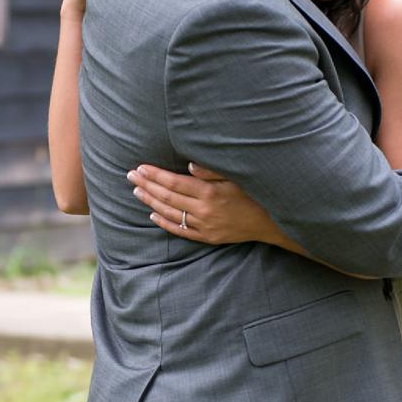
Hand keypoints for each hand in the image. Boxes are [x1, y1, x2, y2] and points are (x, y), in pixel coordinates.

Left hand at [127, 158, 279, 248]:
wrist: (270, 222)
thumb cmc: (255, 193)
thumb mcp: (238, 176)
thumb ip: (213, 170)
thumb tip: (190, 165)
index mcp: (210, 193)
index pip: (174, 182)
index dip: (155, 175)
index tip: (141, 168)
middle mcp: (203, 211)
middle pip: (167, 197)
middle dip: (147, 185)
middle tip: (130, 176)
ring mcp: (203, 226)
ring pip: (170, 213)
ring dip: (150, 202)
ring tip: (136, 191)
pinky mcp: (206, 237)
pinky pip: (180, 230)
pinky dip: (164, 222)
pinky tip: (152, 215)